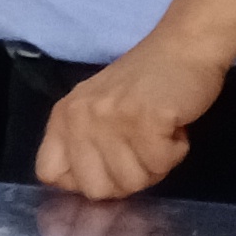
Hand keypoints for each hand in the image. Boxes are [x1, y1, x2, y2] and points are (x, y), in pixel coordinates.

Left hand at [32, 38, 223, 200]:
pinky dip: (176, 152)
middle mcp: (79, 117)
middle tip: (143, 148)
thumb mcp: (97, 110)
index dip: (85, 180)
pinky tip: (173, 126)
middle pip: (96, 189)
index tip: (109, 164)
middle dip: (128, 178)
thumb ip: (82, 143)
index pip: (51, 174)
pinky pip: (161, 164)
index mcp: (62, 116)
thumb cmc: (145, 83)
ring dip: (156, 164)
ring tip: (159, 131)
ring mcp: (111, 117)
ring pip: (133, 181)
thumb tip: (85, 187)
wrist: (184, 46)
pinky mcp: (145, 118)